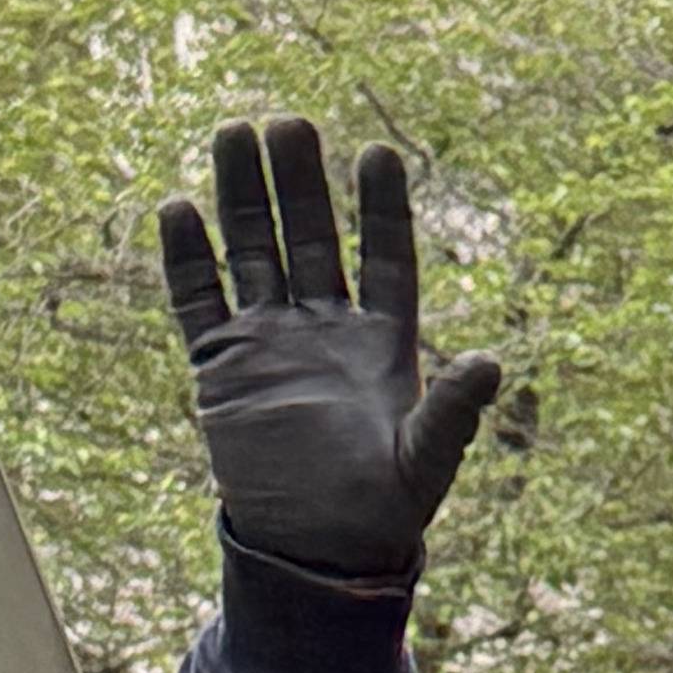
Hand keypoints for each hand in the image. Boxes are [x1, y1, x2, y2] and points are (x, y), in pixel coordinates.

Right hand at [157, 116, 503, 585]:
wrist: (318, 550)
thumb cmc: (384, 510)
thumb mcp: (427, 459)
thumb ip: (454, 410)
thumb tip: (493, 363)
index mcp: (382, 343)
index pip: (385, 256)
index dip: (382, 207)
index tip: (380, 153)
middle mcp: (325, 330)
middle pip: (311, 238)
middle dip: (300, 182)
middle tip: (289, 121)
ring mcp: (270, 342)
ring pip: (253, 251)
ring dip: (243, 197)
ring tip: (234, 131)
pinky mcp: (222, 366)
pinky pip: (200, 300)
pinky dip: (188, 259)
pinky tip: (179, 208)